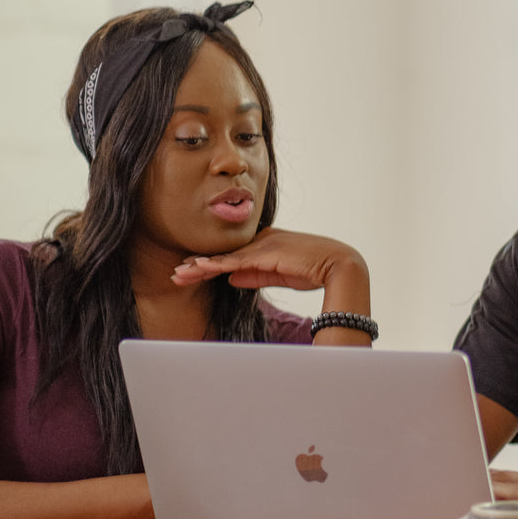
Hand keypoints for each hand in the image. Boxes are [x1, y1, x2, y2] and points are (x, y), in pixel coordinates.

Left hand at [171, 228, 368, 298]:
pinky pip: (234, 262)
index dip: (212, 264)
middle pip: (224, 254)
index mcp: (267, 243)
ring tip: (179, 275)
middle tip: (177, 274)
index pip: (233, 255)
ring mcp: (262, 245)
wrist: (339, 265)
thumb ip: (255, 275)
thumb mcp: (279, 275)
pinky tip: (198, 269)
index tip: (192, 271)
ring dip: (199, 268)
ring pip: (224, 258)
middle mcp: (261, 240)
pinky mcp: (265, 254)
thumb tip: (230, 278)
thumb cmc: (316, 270)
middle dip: (199, 265)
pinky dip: (215, 266)